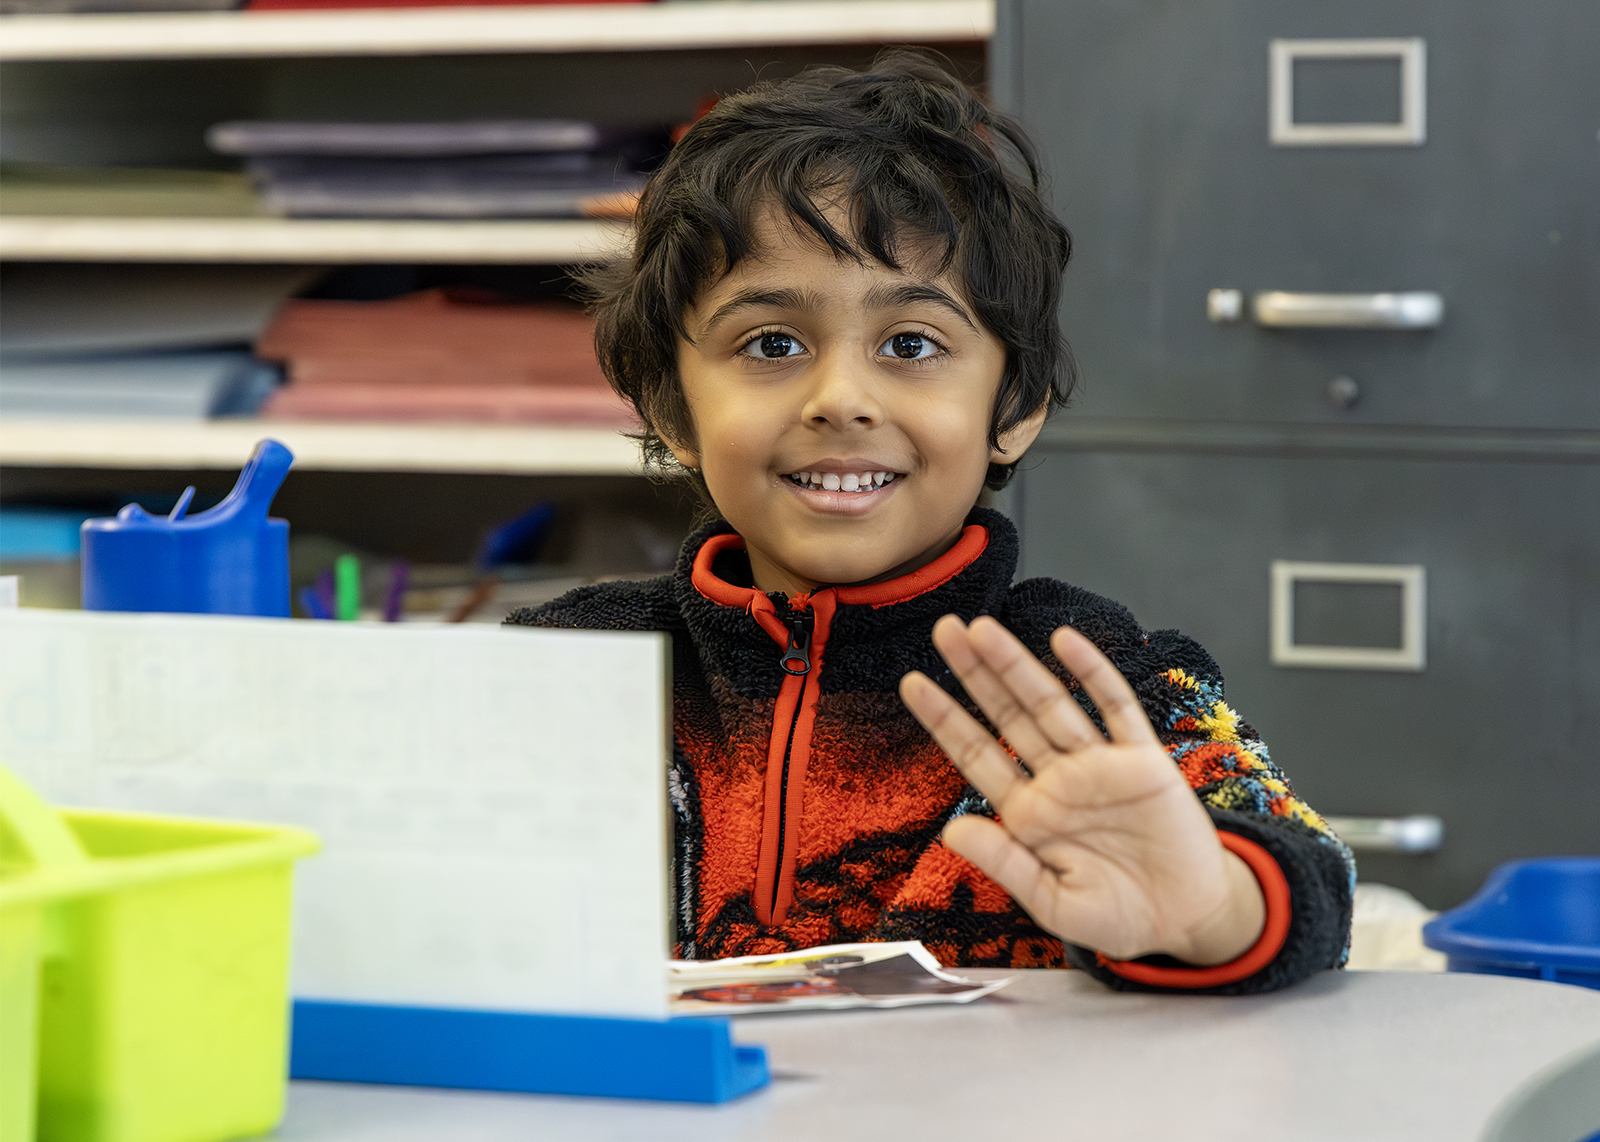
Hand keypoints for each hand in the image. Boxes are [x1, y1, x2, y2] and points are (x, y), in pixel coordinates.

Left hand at [899, 616, 1264, 964]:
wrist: (1188, 922)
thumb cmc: (1118, 916)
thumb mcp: (1053, 902)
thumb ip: (1005, 865)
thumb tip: (952, 831)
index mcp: (1030, 813)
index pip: (977, 755)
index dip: (944, 719)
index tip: (912, 683)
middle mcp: (1059, 780)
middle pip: (1008, 715)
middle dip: (975, 672)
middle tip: (943, 629)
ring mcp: (1100, 766)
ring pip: (1051, 703)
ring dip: (1018, 664)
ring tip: (983, 629)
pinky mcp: (1144, 761)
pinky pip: (1115, 708)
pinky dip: (1092, 673)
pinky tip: (1065, 642)